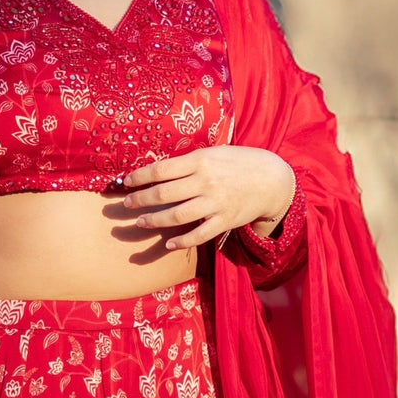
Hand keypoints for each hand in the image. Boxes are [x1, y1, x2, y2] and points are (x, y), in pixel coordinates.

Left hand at [118, 146, 295, 248]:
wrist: (272, 179)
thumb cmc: (239, 163)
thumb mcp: (214, 153)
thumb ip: (189, 162)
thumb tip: (158, 170)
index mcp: (200, 160)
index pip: (161, 170)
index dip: (140, 177)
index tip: (126, 182)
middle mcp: (205, 182)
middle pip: (163, 194)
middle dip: (140, 200)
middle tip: (126, 205)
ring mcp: (215, 203)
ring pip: (176, 216)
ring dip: (154, 221)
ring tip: (141, 222)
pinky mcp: (224, 221)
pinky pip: (199, 235)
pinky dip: (182, 241)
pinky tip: (169, 244)